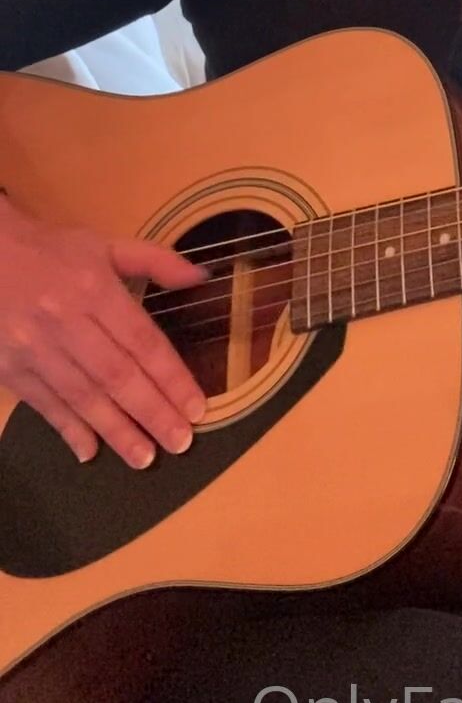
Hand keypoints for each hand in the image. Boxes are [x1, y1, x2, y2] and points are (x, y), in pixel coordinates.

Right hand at [0, 198, 208, 467]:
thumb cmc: (51, 251)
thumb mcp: (105, 245)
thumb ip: (155, 261)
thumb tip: (201, 278)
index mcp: (95, 288)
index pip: (142, 340)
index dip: (171, 377)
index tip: (196, 408)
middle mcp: (67, 321)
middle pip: (116, 375)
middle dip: (152, 412)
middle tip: (180, 443)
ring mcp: (35, 348)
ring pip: (83, 396)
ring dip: (116, 430)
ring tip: (144, 458)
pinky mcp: (11, 368)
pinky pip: (44, 404)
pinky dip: (67, 429)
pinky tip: (89, 452)